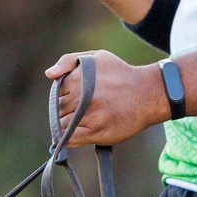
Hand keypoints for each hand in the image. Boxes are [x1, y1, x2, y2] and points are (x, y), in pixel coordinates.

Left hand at [44, 50, 171, 147]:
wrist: (148, 93)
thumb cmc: (120, 74)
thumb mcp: (96, 57)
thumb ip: (68, 61)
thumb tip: (48, 74)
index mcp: (77, 79)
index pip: (56, 94)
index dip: (65, 97)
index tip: (76, 98)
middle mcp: (81, 98)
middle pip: (58, 110)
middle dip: (66, 111)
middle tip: (82, 110)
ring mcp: (88, 116)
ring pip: (63, 125)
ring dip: (68, 125)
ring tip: (84, 121)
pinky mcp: (97, 132)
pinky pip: (70, 140)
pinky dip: (67, 139)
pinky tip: (74, 135)